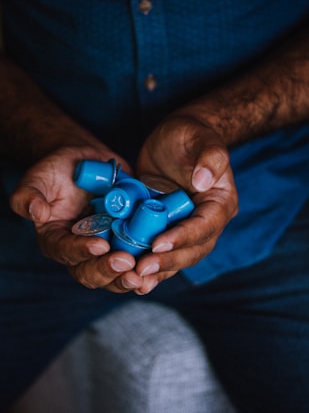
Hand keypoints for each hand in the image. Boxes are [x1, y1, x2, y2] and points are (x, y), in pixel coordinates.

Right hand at [9, 145, 145, 291]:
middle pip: (90, 272)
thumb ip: (28, 195)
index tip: (99, 245)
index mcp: (56, 240)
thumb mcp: (38, 178)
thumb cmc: (58, 170)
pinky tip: (160, 266)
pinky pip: (137, 260)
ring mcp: (105, 248)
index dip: (81, 251)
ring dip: (129, 277)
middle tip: (127, 263)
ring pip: (115, 274)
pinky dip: (148, 267)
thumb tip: (35, 213)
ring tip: (145, 274)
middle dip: (108, 271)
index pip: (65, 252)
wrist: (85, 163)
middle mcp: (80, 251)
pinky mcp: (126, 241)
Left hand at [134, 114, 237, 293]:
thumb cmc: (190, 135)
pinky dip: (148, 266)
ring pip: (176, 258)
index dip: (183, 237)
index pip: (204, 226)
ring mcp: (186, 228)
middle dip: (167, 261)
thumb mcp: (201, 138)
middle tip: (141, 268)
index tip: (158, 244)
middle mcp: (206, 222)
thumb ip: (209, 157)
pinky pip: (160, 252)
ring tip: (135, 282)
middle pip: (192, 250)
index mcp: (219, 204)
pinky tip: (131, 278)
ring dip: (157, 271)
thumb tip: (203, 182)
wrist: (175, 140)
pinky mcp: (167, 229)